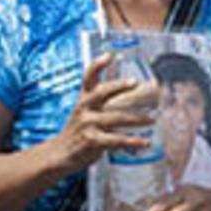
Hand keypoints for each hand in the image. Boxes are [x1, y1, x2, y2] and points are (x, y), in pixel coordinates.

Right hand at [48, 54, 156, 172]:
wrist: (59, 154)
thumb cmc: (78, 131)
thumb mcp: (85, 111)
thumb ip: (101, 100)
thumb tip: (125, 86)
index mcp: (84, 99)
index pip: (88, 78)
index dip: (98, 65)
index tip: (109, 56)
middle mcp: (84, 108)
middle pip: (102, 92)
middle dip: (119, 85)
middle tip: (135, 82)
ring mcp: (88, 124)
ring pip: (117, 118)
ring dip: (137, 118)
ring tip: (152, 119)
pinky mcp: (92, 141)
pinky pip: (117, 140)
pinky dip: (133, 141)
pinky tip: (145, 142)